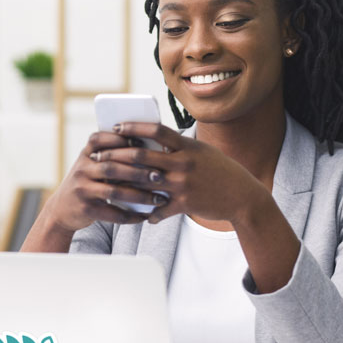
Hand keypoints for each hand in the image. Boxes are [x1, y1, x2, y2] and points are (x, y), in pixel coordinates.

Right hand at [42, 128, 170, 232]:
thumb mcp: (90, 165)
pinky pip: (112, 213)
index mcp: (85, 155)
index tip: (144, 142)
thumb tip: (147, 148)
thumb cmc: (85, 183)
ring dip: (140, 195)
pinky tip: (145, 217)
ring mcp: (82, 190)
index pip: (99, 140)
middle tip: (160, 175)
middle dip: (138, 171)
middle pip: (112, 167)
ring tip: (159, 198)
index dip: (120, 139)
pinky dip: (130, 216)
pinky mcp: (86, 209)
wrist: (61, 210)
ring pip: (115, 191)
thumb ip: (109, 156)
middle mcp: (81, 170)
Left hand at [93, 122, 267, 224]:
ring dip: (122, 184)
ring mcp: (183, 184)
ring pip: (144, 183)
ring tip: (106, 183)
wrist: (244, 196)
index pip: (156, 131)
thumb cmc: (221, 171)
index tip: (115, 127)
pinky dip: (148, 212)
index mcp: (187, 146)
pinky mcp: (185, 204)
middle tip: (98, 157)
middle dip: (116, 156)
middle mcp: (183, 163)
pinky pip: (159, 209)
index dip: (134, 127)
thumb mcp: (202, 152)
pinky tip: (138, 214)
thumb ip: (179, 146)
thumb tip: (154, 140)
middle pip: (142, 157)